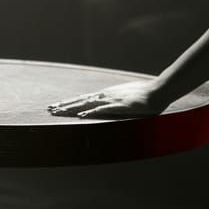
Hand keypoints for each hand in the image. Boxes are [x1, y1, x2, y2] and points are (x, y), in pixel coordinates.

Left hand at [47, 80, 165, 118]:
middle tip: (49, 109)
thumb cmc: (143, 96)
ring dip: (73, 108)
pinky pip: (104, 110)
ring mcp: (112, 100)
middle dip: (65, 105)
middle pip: (81, 101)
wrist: (158, 91)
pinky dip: (92, 112)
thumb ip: (115, 103)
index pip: (83, 99)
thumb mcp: (125, 98)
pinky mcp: (121, 106)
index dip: (69, 102)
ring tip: (59, 112)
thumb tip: (107, 108)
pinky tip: (83, 116)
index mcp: (106, 95)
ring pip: (88, 104)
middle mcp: (105, 96)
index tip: (56, 106)